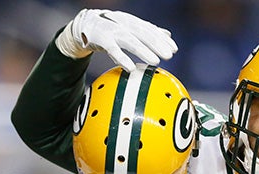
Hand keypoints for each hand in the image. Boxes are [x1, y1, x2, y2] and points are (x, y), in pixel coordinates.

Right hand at [55, 8, 177, 71]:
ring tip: (155, 61)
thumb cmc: (110, 28)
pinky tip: (131, 67)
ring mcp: (112, 31)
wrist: (84, 24)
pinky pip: (112, 50)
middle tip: (169, 55)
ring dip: (143, 50)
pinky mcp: (101, 40)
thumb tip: (167, 34)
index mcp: (132, 22)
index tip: (174, 50)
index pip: (150, 29)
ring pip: (129, 40)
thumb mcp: (129, 27)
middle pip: (142, 33)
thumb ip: (147, 31)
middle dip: (157, 44)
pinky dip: (122, 58)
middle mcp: (124, 24)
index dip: (162, 39)